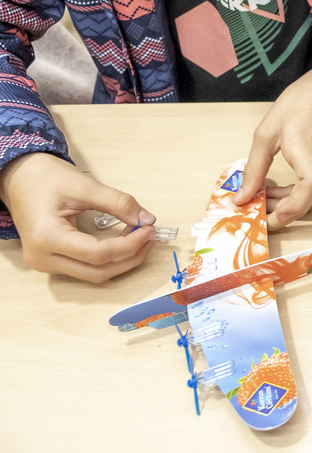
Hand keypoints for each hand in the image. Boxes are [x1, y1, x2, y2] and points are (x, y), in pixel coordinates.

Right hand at [0, 152, 157, 281]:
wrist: (19, 178)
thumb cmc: (45, 178)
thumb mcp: (85, 186)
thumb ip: (119, 203)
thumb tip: (147, 219)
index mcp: (47, 237)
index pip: (98, 254)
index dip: (130, 245)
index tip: (150, 229)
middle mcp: (42, 257)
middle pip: (97, 272)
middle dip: (130, 258)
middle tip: (151, 237)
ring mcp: (44, 263)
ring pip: (92, 274)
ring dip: (121, 260)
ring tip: (141, 238)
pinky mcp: (50, 261)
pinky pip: (84, 268)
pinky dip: (107, 259)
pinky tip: (123, 242)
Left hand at [237, 50, 311, 229]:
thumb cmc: (303, 101)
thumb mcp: (268, 130)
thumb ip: (254, 167)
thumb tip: (241, 198)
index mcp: (309, 148)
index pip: (309, 187)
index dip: (289, 210)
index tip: (266, 219)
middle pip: (309, 200)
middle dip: (281, 210)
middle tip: (256, 206)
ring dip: (291, 201)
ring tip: (267, 193)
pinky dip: (302, 191)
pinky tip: (286, 184)